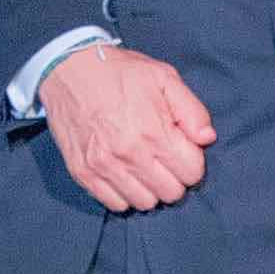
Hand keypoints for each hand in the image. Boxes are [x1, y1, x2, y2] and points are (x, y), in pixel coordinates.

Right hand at [41, 42, 214, 213]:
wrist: (68, 69)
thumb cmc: (120, 72)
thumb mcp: (164, 78)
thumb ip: (192, 110)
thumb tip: (206, 139)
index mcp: (154, 131)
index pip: (192, 173)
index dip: (192, 161)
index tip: (181, 149)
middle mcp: (129, 154)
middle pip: (171, 194)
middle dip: (174, 178)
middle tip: (164, 159)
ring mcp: (104, 167)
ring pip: (144, 203)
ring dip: (150, 189)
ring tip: (144, 167)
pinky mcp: (83, 173)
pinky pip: (115, 204)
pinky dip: (124, 195)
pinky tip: (125, 174)